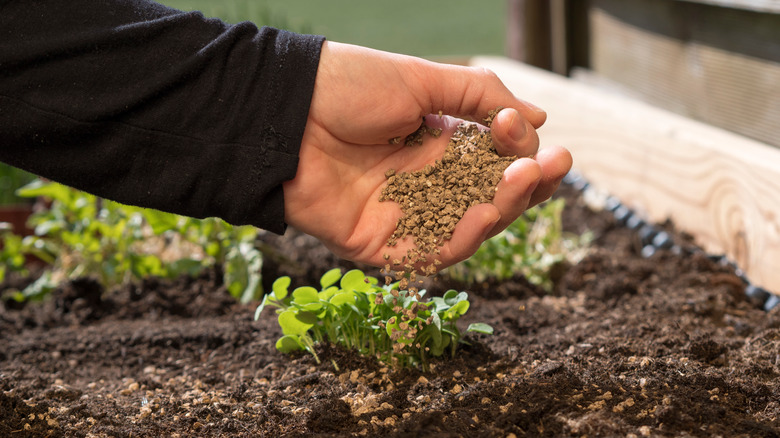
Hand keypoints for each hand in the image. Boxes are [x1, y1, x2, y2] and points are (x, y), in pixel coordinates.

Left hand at [283, 41, 571, 269]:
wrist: (284, 112)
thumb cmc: (347, 87)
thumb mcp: (422, 80)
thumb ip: (482, 97)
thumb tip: (541, 118)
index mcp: (440, 144)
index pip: (497, 161)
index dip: (522, 151)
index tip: (523, 130)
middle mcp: (428, 183)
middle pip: (492, 199)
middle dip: (527, 185)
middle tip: (552, 165)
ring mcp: (406, 216)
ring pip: (470, 229)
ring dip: (503, 209)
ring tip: (520, 181)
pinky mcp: (381, 245)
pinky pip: (430, 254)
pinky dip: (462, 238)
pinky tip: (483, 213)